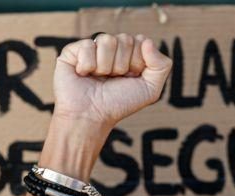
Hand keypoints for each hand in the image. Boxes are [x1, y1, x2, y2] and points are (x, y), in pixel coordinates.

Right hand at [53, 33, 171, 129]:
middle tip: (112, 80)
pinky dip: (88, 66)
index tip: (128, 79)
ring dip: (105, 66)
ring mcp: (91, 49)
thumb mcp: (150, 90)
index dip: (137, 62)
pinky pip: (87, 45)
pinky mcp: (72, 52)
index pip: (140, 41)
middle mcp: (110, 49)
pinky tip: (83, 75)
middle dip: (121, 65)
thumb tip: (146, 40)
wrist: (90, 117)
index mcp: (128, 55)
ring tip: (98, 78)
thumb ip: (161, 65)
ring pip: (107, 40)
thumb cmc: (118, 105)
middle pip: (125, 39)